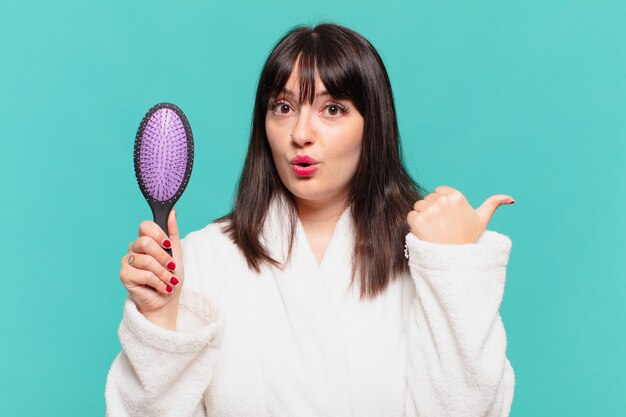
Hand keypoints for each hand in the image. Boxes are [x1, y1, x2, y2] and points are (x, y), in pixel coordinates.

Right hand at [119, 208, 183, 328]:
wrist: (166, 300)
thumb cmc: (171, 276)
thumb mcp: (176, 253)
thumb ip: (172, 233)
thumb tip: (172, 212)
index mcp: (145, 240)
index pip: (145, 226)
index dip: (157, 234)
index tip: (168, 245)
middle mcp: (134, 249)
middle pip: (145, 242)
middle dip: (163, 257)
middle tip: (172, 267)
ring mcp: (127, 261)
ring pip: (146, 261)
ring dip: (163, 273)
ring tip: (169, 282)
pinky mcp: (124, 275)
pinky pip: (143, 275)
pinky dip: (157, 282)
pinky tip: (162, 288)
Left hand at [407, 185, 513, 243]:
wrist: (455, 259)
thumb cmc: (468, 239)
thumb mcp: (482, 220)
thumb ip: (493, 205)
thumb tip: (511, 198)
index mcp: (457, 196)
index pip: (439, 191)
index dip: (442, 204)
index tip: (449, 218)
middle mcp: (443, 201)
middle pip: (428, 198)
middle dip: (432, 210)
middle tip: (443, 227)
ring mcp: (430, 210)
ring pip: (418, 206)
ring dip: (423, 217)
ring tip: (435, 230)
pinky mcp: (417, 220)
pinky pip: (410, 216)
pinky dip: (415, 224)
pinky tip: (426, 233)